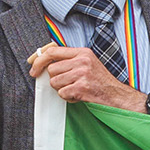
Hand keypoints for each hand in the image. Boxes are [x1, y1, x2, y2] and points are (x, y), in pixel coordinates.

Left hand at [28, 45, 146, 111]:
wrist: (118, 96)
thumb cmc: (101, 82)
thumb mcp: (88, 63)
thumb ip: (69, 60)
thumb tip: (44, 61)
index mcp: (83, 52)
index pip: (52, 51)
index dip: (38, 59)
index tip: (32, 66)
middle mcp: (82, 61)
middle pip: (52, 69)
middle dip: (56, 79)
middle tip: (68, 83)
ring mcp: (82, 74)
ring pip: (55, 82)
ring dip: (62, 89)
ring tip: (76, 89)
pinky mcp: (82, 87)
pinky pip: (62, 93)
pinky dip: (69, 97)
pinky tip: (80, 96)